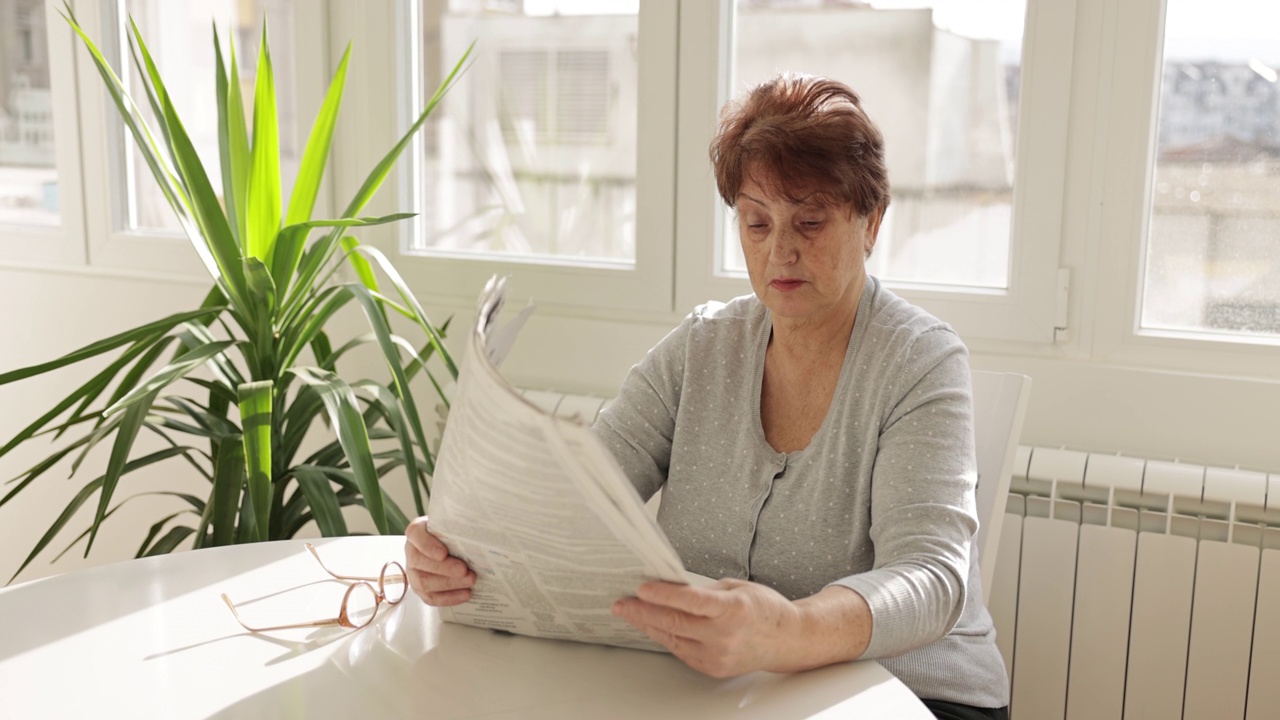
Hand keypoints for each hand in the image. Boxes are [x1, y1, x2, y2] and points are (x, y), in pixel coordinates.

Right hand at [404, 516, 475, 605]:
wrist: (449, 545)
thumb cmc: (451, 532)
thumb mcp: (453, 524)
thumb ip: (459, 525)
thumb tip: (479, 530)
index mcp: (417, 531)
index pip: (415, 534)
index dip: (427, 545)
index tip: (443, 553)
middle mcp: (411, 551)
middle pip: (420, 561)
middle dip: (444, 568)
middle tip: (464, 570)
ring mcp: (414, 572)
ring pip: (424, 582)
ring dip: (449, 584)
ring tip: (470, 581)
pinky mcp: (420, 589)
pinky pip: (431, 597)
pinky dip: (450, 598)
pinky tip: (466, 594)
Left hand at [611, 578, 804, 677]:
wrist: (787, 640)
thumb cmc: (764, 609)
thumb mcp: (736, 588)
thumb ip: (704, 592)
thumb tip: (671, 590)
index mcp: (733, 609)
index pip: (690, 601)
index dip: (663, 595)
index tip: (641, 589)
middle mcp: (724, 635)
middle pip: (674, 623)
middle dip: (642, 612)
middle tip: (621, 605)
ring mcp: (718, 655)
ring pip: (673, 639)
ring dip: (649, 625)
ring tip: (631, 613)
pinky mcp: (713, 668)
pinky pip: (681, 651)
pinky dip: (666, 637)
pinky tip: (654, 626)